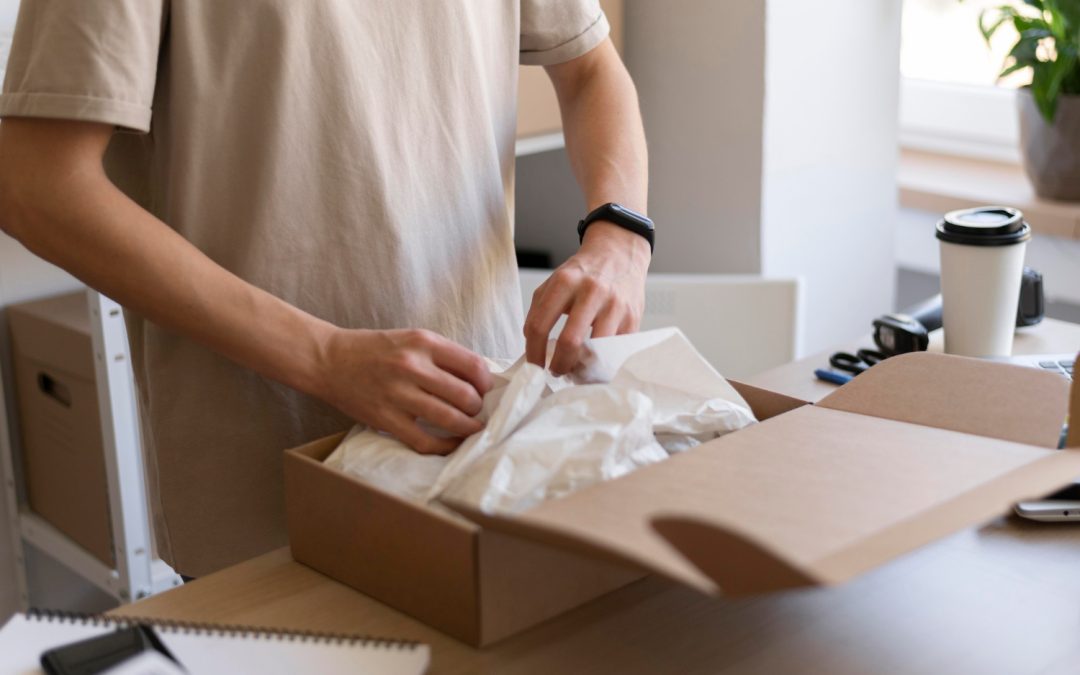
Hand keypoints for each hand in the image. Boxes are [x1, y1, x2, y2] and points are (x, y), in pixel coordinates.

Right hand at [315, 328, 493, 453]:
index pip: (473, 365)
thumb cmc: (375, 350)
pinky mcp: (386, 419)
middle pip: (466, 395)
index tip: (485, 390)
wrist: (328, 360)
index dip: (486, 382)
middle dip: (478, 408)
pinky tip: (451, 443)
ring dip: (468, 428)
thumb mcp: (411, 339)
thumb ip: (442, 356)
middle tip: (477, 411)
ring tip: (471, 428)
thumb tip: (479, 380)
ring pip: (450, 419)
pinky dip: (444, 446)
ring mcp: (398, 394)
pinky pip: (425, 441)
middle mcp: (412, 366)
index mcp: (423, 342)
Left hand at [524, 222, 650, 374]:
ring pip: (596, 350)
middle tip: (555, 371)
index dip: (534, 353)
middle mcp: (591, 291)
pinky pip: (615, 351)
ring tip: (575, 369)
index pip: (540, 326)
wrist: (619, 254)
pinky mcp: (632, 318)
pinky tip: (593, 360)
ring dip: (582, 367)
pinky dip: (602, 361)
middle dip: (559, 365)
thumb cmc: (583, 273)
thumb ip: (538, 311)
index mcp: (565, 282)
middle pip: (569, 342)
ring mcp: (615, 305)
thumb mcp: (554, 282)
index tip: (534, 366)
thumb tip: (533, 348)